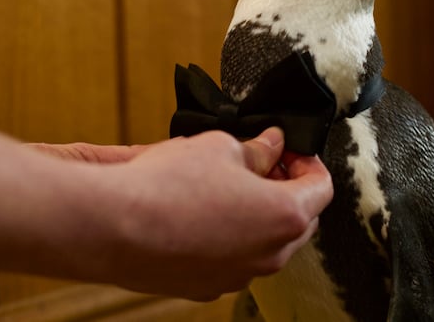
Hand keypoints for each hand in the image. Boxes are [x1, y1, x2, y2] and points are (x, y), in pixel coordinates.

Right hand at [0, 128, 332, 301]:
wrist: (112, 227)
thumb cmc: (168, 184)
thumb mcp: (220, 147)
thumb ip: (256, 150)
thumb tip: (270, 145)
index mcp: (284, 216)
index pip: (321, 187)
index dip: (306, 161)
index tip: (287, 148)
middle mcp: (269, 255)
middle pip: (298, 220)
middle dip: (285, 188)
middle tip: (261, 162)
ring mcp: (238, 276)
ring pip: (265, 242)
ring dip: (258, 213)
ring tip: (227, 184)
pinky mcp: (206, 287)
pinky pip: (233, 259)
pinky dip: (230, 236)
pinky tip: (202, 212)